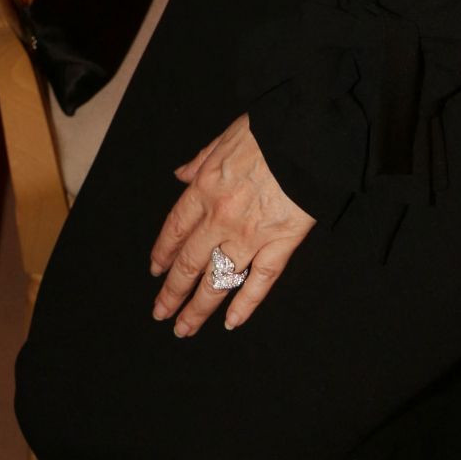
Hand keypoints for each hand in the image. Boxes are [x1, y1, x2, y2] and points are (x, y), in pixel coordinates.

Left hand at [148, 113, 313, 335]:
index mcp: (204, 189)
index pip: (175, 230)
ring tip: (184, 328)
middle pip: (190, 263)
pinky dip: (246, 304)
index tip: (155, 272)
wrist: (304, 136)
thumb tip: (180, 174)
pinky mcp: (280, 244)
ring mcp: (250, 235)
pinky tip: (232, 322)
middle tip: (161, 313)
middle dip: (172, 292)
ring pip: (218, 280)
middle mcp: (221, 217)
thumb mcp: (222, 138)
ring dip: (199, 307)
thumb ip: (199, 161)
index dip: (163, 254)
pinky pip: (259, 281)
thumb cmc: (265, 131)